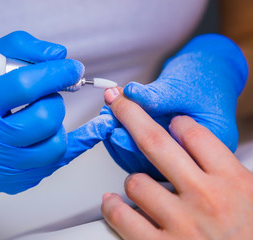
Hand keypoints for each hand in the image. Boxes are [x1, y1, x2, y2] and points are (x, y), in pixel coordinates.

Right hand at [0, 31, 83, 193]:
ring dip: (56, 125)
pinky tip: (74, 133)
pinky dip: (66, 143)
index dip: (55, 74)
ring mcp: (0, 169)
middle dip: (54, 101)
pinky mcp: (13, 184)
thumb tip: (59, 55)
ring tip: (40, 117)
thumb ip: (18, 48)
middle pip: (45, 119)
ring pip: (56, 146)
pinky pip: (56, 163)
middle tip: (45, 96)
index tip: (73, 68)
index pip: (23, 86)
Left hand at [101, 88, 252, 239]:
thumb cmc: (250, 236)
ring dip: (133, 180)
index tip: (170, 122)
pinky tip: (113, 204)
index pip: (194, 133)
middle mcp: (204, 198)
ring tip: (139, 186)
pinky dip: (113, 208)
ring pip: (136, 181)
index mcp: (232, 181)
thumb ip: (229, 172)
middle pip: (155, 141)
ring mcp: (180, 224)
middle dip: (131, 114)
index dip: (178, 123)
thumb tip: (201, 147)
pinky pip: (123, 218)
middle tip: (118, 103)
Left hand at [103, 34, 247, 178]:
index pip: (171, 152)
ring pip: (140, 160)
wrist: (205, 76)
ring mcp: (175, 158)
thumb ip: (157, 94)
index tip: (117, 128)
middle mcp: (193, 158)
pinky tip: (111, 119)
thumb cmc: (202, 79)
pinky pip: (136, 154)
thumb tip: (129, 93)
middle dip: (123, 138)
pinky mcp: (161, 153)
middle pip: (152, 161)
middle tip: (107, 118)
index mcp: (212, 145)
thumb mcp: (184, 85)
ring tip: (106, 114)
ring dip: (118, 136)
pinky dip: (121, 135)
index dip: (139, 142)